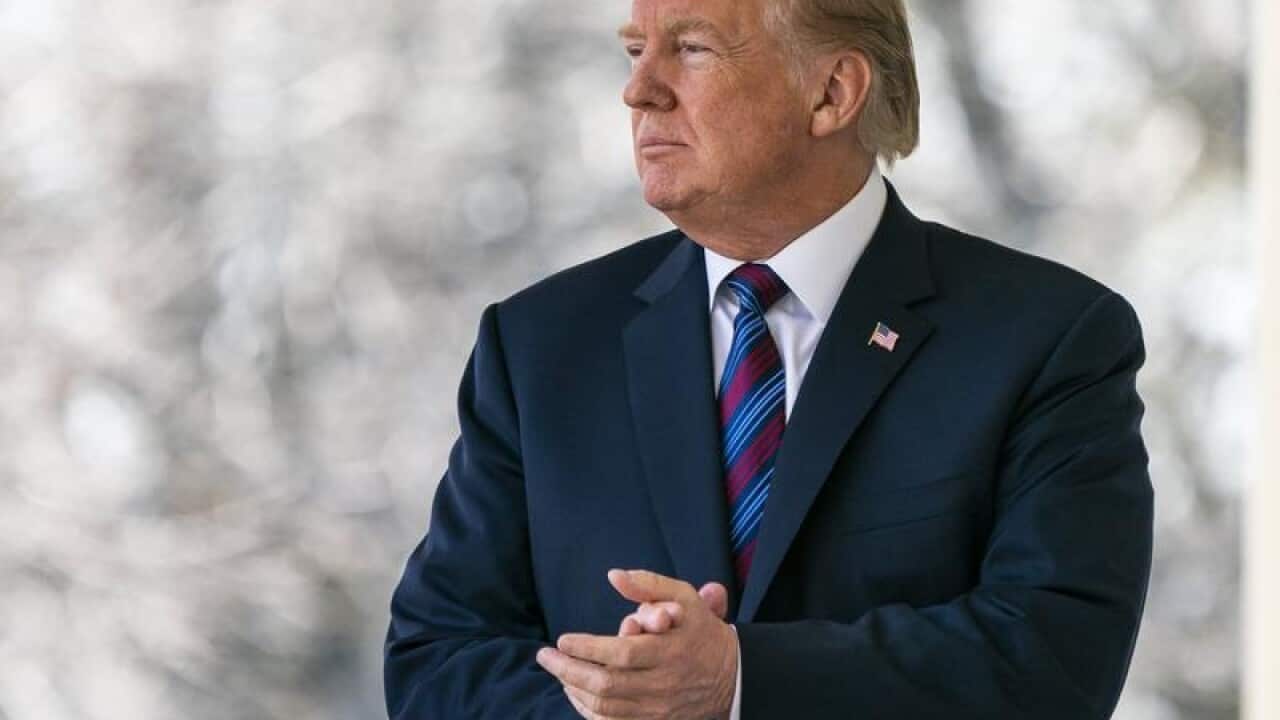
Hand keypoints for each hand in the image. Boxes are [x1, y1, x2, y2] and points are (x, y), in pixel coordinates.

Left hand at [536, 569, 737, 719]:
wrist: (733, 676)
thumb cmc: (701, 631)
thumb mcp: (684, 598)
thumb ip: (649, 585)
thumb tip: (614, 575)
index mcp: (669, 651)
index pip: (620, 654)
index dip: (587, 648)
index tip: (563, 639)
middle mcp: (662, 684)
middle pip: (606, 684)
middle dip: (568, 670)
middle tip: (546, 656)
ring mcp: (658, 709)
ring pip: (606, 707)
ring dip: (575, 690)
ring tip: (559, 671)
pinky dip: (589, 711)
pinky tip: (577, 693)